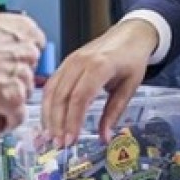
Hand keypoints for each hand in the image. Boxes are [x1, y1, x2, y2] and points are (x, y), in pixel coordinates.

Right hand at [0, 1, 42, 125]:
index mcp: (24, 29)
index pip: (36, 41)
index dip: (21, 51)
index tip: (10, 57)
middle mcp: (28, 51)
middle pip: (30, 67)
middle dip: (15, 74)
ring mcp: (22, 76)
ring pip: (24, 91)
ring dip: (10, 96)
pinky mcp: (13, 99)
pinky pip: (18, 115)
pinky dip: (8, 119)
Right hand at [40, 19, 156, 147]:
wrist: (130, 34)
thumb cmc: (132, 59)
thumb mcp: (130, 87)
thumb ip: (114, 112)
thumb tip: (104, 138)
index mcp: (100, 66)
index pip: (79, 97)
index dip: (72, 121)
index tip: (71, 140)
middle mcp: (80, 62)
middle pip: (62, 96)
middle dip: (58, 123)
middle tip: (59, 144)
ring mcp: (70, 60)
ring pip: (52, 91)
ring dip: (49, 116)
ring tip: (52, 137)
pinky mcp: (65, 62)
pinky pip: (51, 84)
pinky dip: (47, 104)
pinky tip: (49, 120)